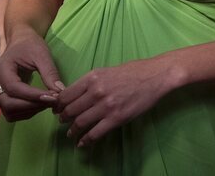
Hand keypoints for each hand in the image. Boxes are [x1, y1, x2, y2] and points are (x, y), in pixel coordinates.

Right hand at [0, 31, 62, 121]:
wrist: (20, 42)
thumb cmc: (30, 45)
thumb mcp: (42, 54)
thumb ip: (50, 73)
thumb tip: (60, 91)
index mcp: (0, 68)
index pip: (14, 88)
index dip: (33, 96)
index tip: (53, 97)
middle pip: (8, 103)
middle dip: (32, 105)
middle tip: (54, 101)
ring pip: (9, 111)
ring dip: (30, 110)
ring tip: (49, 102)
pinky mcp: (1, 96)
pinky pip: (11, 111)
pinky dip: (26, 112)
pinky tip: (41, 103)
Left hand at [54, 57, 175, 147]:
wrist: (156, 75)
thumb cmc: (135, 70)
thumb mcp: (108, 70)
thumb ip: (92, 82)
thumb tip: (77, 94)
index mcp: (93, 77)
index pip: (66, 94)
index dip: (58, 105)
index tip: (57, 109)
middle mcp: (96, 91)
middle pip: (70, 110)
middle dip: (64, 118)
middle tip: (63, 122)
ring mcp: (106, 106)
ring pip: (80, 123)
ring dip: (73, 131)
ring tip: (71, 134)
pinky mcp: (117, 118)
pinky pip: (95, 133)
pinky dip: (86, 140)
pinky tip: (83, 143)